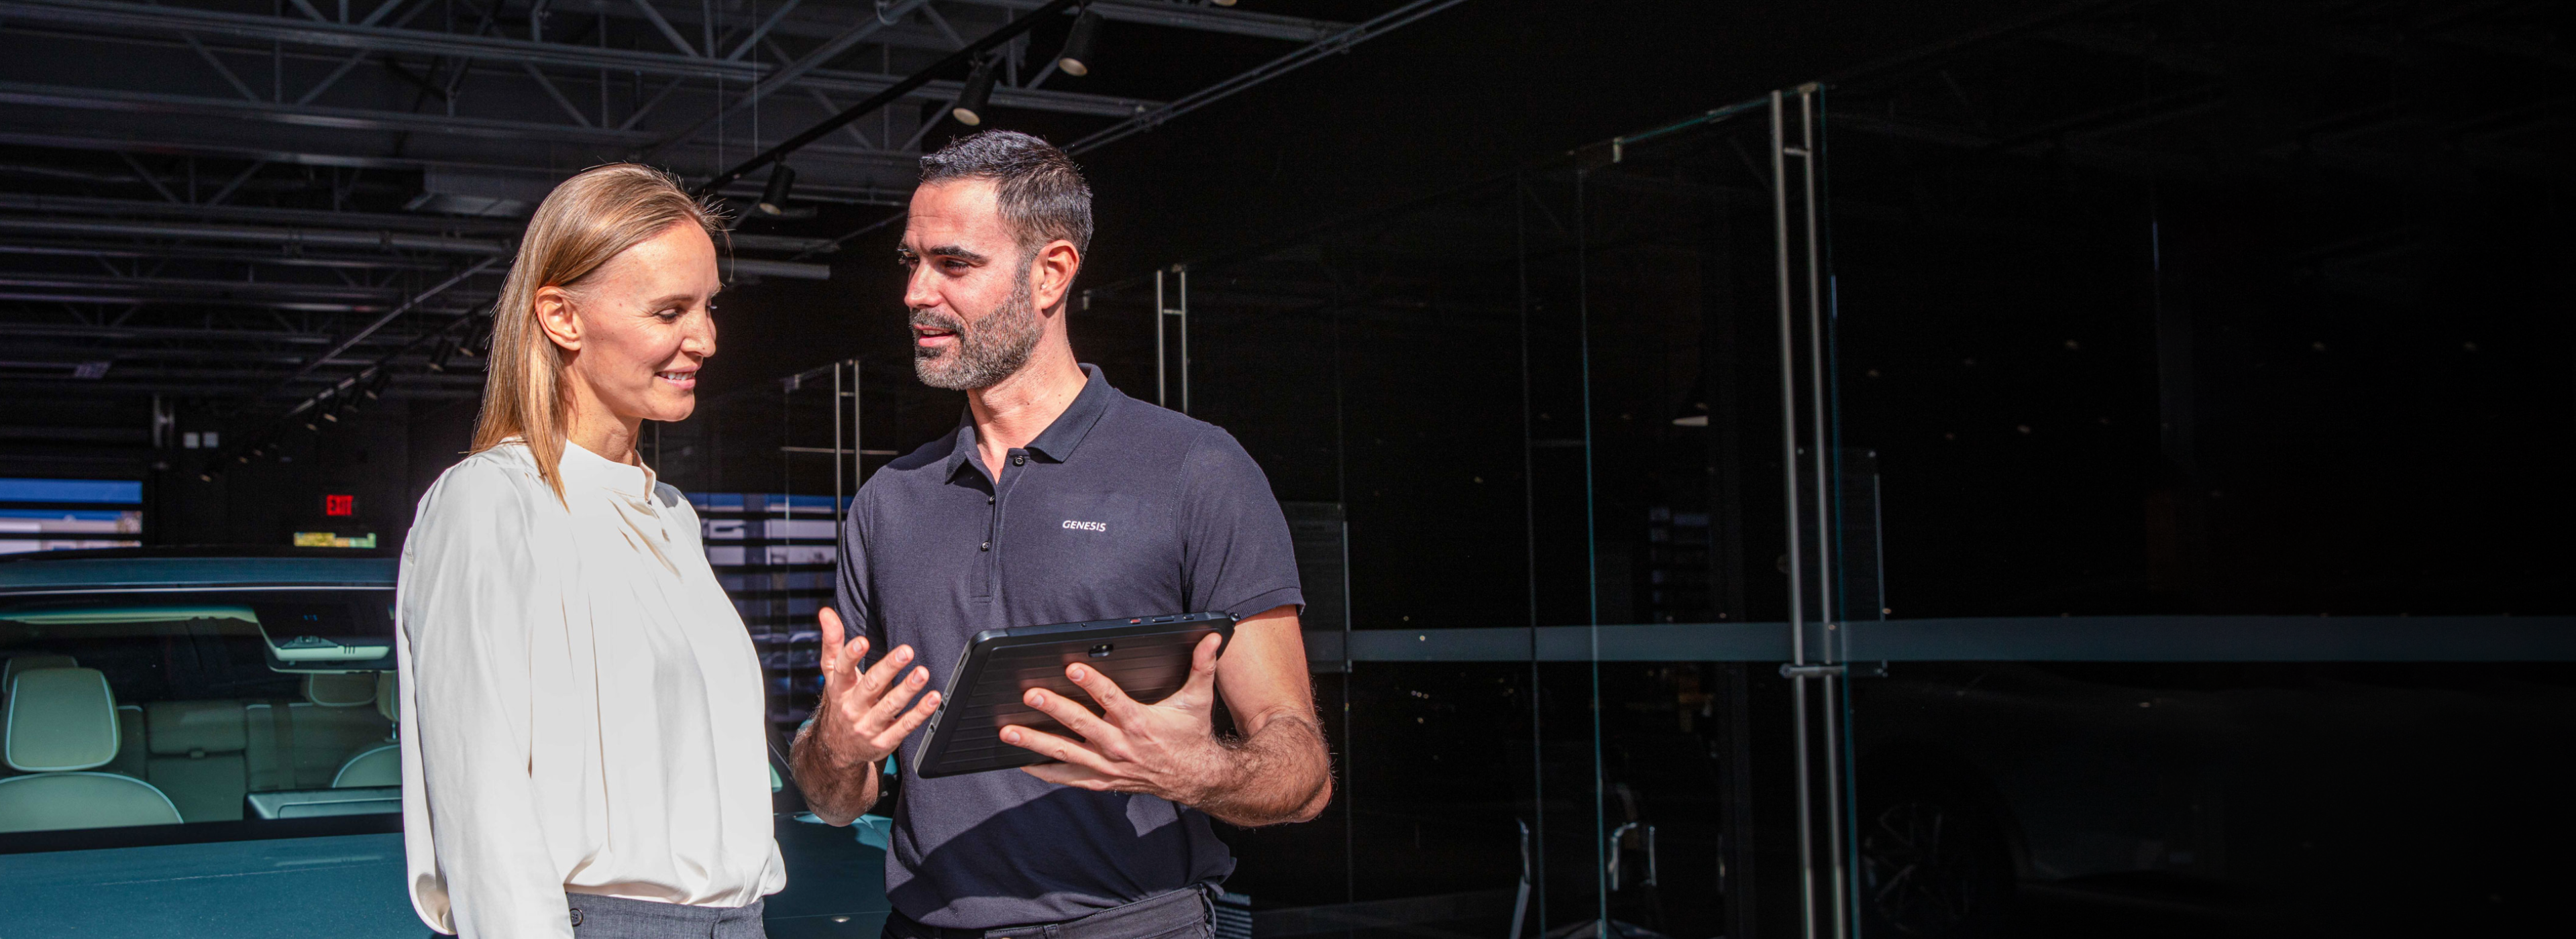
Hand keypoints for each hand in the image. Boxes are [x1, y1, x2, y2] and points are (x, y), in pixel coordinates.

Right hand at [811, 606, 939, 773]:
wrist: (837, 748)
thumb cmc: (842, 700)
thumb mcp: (833, 674)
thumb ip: (833, 643)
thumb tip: (826, 613)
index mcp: (839, 688)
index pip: (842, 670)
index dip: (851, 656)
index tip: (862, 641)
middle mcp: (852, 708)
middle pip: (870, 686)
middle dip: (888, 668)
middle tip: (906, 651)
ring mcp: (868, 726)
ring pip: (889, 707)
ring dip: (907, 690)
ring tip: (922, 673)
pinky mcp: (884, 741)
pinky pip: (904, 727)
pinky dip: (920, 713)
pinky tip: (933, 699)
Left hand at [1001, 633, 1233, 803]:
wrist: (1195, 778)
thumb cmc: (1191, 734)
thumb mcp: (1198, 699)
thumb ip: (1202, 666)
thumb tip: (1213, 637)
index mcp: (1139, 722)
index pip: (1112, 699)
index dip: (1092, 683)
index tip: (1072, 668)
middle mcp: (1121, 746)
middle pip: (1082, 725)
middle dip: (1054, 709)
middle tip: (1030, 695)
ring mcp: (1108, 767)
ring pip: (1066, 754)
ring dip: (1035, 742)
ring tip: (1008, 731)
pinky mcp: (1102, 780)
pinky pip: (1068, 778)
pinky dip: (1044, 771)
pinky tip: (1020, 761)